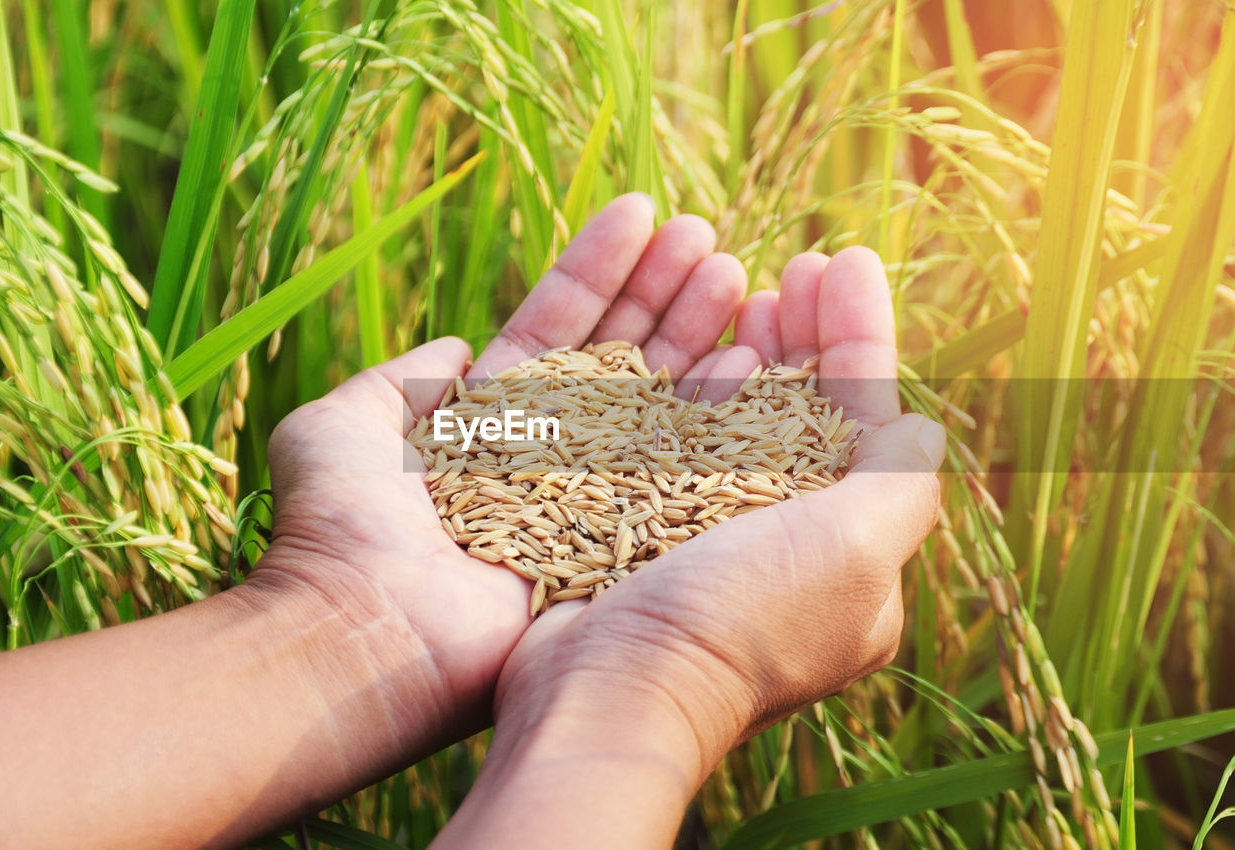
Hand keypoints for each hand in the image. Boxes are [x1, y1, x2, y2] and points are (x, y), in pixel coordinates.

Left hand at [255, 193, 749, 753]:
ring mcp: (590, 495)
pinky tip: (750, 354)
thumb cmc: (338, 526)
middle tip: (704, 234)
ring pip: (654, 398)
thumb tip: (456, 346)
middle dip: (660, 290)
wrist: (365, 632)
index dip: (599, 268)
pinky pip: (676, 463)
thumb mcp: (339, 423)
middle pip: (617, 354)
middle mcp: (547, 454)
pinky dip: (710, 409)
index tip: (642, 211)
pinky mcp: (623, 538)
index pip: (556, 326)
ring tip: (734, 268)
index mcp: (488, 421)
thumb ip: (399, 377)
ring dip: (693, 330)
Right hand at [433, 248, 944, 849]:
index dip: (861, 335)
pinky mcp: (641, 527)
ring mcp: (708, 534)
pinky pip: (672, 437)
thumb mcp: (850, 554)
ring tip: (741, 280)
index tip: (847, 260)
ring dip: (746, 343)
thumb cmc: (738, 623)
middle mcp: (782, 544)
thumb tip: (926, 423)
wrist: (608, 694)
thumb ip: (901, 484)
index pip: (868, 418)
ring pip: (737, 416)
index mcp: (846, 554)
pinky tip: (684, 342)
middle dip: (807, 333)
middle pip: (804, 410)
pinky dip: (683, 384)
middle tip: (795, 264)